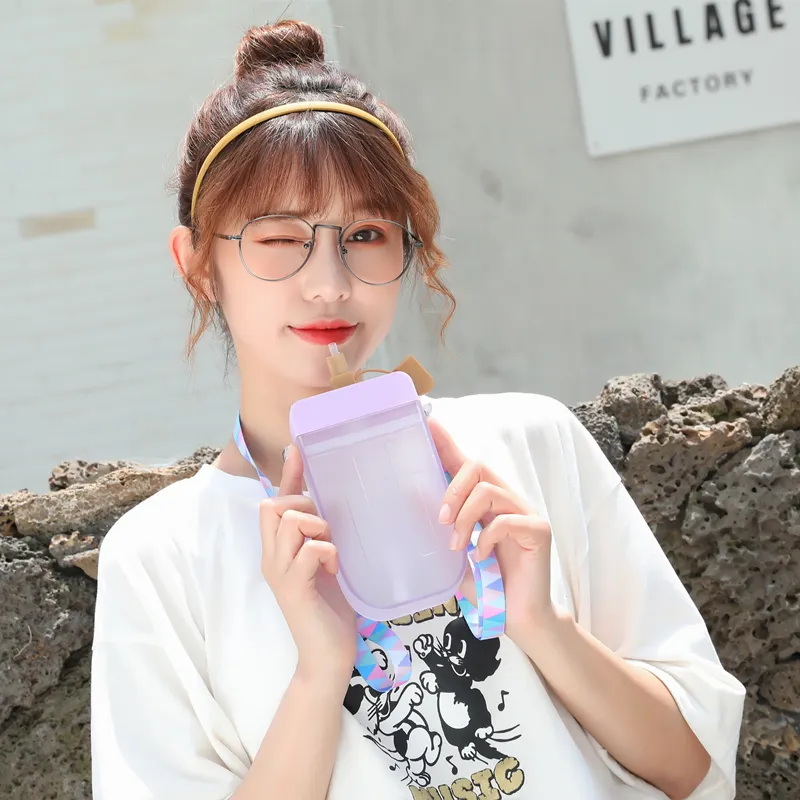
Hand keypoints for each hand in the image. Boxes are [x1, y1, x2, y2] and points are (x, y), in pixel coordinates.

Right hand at [259, 446, 356, 684]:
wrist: (328, 656)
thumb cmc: (331, 608)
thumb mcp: (327, 562)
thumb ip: (323, 537)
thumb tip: (333, 508)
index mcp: (279, 550)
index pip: (276, 502)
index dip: (288, 475)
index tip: (297, 449)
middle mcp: (272, 558)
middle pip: (272, 506)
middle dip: (302, 503)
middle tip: (325, 523)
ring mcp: (280, 573)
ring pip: (288, 522)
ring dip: (315, 524)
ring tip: (330, 543)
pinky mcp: (294, 589)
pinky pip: (308, 551)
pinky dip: (325, 550)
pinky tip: (335, 564)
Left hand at [429, 418, 555, 647]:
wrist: (516, 616)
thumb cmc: (486, 583)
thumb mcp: (455, 550)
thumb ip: (443, 526)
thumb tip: (409, 505)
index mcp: (487, 500)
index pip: (465, 462)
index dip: (446, 442)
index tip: (426, 423)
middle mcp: (507, 499)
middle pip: (478, 466)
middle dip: (453, 488)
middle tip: (441, 518)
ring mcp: (526, 512)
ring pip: (488, 491)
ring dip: (465, 519)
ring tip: (457, 546)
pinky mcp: (539, 530)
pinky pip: (506, 520)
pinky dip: (486, 539)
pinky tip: (480, 557)